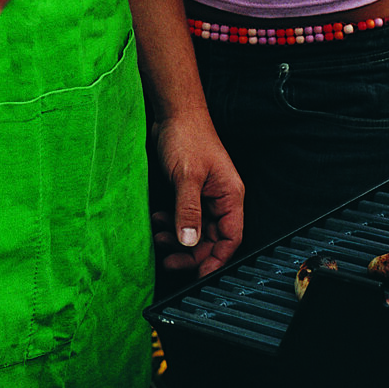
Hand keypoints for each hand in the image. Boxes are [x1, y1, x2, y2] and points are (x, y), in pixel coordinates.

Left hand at [152, 114, 243, 276]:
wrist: (173, 113)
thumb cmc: (188, 136)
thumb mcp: (187, 176)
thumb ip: (188, 210)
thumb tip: (189, 241)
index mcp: (230, 197)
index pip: (231, 239)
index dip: (216, 259)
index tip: (199, 274)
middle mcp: (220, 199)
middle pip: (212, 239)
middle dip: (191, 253)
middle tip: (170, 260)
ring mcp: (204, 196)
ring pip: (195, 231)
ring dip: (177, 239)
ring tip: (159, 239)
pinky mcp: (188, 192)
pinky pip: (183, 218)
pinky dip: (170, 225)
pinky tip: (157, 222)